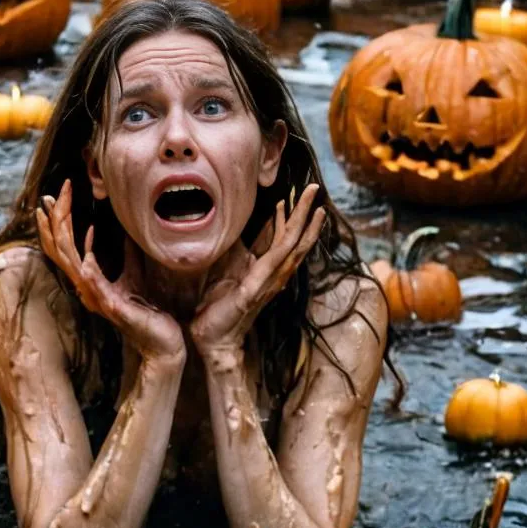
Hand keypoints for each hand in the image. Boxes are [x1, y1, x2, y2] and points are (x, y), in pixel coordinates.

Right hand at [36, 180, 185, 366]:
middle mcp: (87, 288)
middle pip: (60, 249)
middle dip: (55, 221)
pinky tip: (86, 256)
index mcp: (90, 280)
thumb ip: (127, 254)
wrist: (162, 342)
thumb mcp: (135, 274)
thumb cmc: (148, 311)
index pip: (65, 247)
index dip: (57, 222)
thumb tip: (128, 231)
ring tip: (57, 212)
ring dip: (63, 237)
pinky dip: (89, 269)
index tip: (54, 197)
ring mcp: (96, 298)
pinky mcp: (111, 308)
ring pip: (70, 263)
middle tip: (52, 195)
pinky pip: (95, 286)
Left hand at [190, 183, 325, 357]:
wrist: (212, 338)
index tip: (292, 197)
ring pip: (294, 244)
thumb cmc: (215, 309)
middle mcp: (273, 275)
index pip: (281, 240)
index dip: (288, 218)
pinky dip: (289, 235)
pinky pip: (280, 255)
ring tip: (314, 200)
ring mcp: (270, 280)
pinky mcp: (259, 284)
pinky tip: (293, 218)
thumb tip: (229, 231)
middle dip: (306, 214)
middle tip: (314, 189)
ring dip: (305, 220)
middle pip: (296, 239)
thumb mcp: (224, 272)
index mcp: (264, 271)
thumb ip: (232, 253)